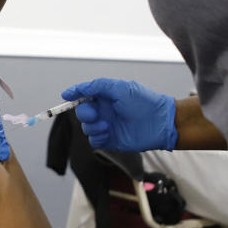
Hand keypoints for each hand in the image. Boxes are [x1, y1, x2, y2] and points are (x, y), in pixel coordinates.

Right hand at [61, 79, 177, 151]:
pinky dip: (97, 137)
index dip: (74, 96)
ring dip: (92, 127)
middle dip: (85, 113)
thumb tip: (73, 90)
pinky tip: (108, 133)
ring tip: (107, 126)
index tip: (66, 97)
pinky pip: (94, 141)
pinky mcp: (111, 140)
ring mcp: (107, 126)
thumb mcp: (119, 88)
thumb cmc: (143, 102)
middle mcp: (105, 111)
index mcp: (106, 97)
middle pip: (82, 113)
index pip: (84, 96)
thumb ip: (96, 87)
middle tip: (95, 115)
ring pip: (86, 128)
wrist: (160, 123)